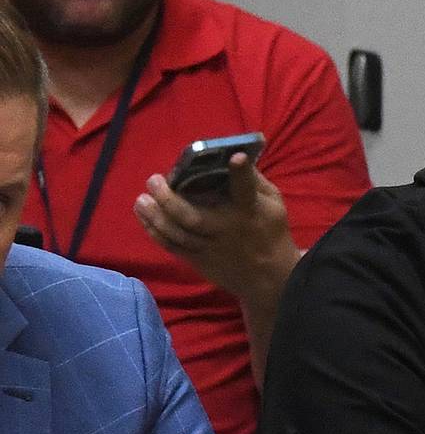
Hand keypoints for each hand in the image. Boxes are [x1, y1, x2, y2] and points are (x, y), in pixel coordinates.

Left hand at [133, 152, 300, 303]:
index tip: (234, 156)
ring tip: (142, 200)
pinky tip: (145, 217)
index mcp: (249, 211)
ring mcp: (211, 247)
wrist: (269, 277)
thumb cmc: (270, 232)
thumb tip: (227, 157)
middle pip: (193, 217)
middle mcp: (227, 229)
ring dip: (154, 216)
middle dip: (169, 199)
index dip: (241, 172)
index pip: (245, 189)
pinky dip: (155, 232)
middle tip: (154, 181)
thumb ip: (253, 182)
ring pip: (177, 234)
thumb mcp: (273, 204)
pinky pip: (172, 247)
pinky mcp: (199, 261)